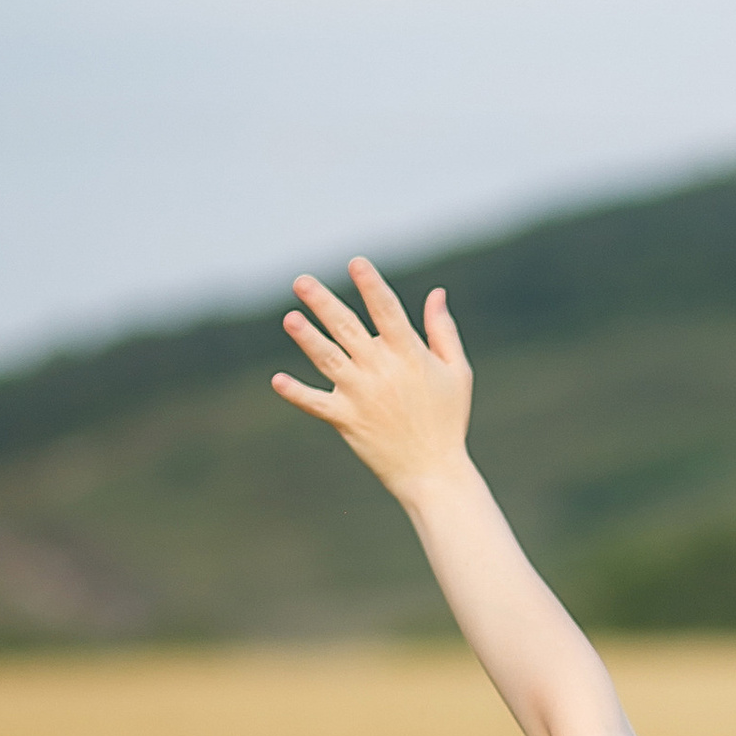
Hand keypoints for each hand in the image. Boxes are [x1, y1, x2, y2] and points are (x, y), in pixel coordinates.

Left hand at [272, 261, 472, 501]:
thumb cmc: (448, 419)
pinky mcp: (346, 420)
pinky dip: (296, 393)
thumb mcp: (457, 372)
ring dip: (307, 338)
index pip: (387, 312)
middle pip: (347, 329)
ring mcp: (361, 395)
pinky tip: (277, 380)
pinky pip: (316, 404)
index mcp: (409, 355)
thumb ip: (443, 331)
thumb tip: (436, 293)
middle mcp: (381, 371)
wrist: (434, 472)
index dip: (371, 285)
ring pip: (328, 359)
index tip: (355, 263)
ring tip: (289, 318)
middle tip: (301, 282)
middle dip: (323, 303)